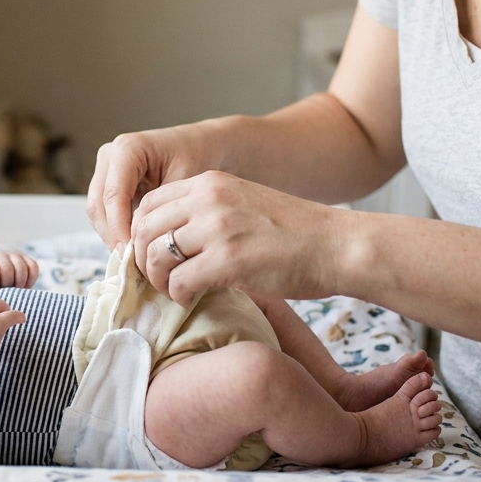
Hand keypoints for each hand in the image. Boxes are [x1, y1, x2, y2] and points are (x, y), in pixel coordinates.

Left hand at [0, 250, 39, 288]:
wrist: (0, 288)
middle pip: (8, 269)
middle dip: (8, 284)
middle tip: (6, 291)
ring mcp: (14, 256)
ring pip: (22, 268)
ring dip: (20, 283)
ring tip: (15, 290)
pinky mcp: (28, 260)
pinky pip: (33, 267)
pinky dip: (31, 279)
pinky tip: (24, 286)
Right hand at [87, 122, 224, 248]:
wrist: (205, 146)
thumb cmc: (199, 157)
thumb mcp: (185, 182)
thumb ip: (162, 211)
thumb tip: (143, 247)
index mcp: (127, 148)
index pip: (113, 194)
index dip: (118, 227)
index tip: (130, 254)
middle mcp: (111, 156)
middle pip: (98, 204)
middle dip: (112, 235)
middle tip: (129, 263)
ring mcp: (108, 170)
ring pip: (97, 211)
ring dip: (112, 236)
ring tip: (132, 260)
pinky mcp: (111, 183)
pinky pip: (106, 212)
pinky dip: (116, 231)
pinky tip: (134, 249)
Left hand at [130, 170, 343, 306]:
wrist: (339, 246)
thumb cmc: (296, 235)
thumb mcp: (244, 206)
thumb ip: (207, 216)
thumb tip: (168, 245)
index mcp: (210, 183)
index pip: (148, 203)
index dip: (140, 234)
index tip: (151, 256)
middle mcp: (208, 199)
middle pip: (144, 229)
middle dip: (142, 259)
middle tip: (157, 279)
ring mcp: (217, 227)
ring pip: (155, 255)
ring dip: (158, 280)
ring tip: (176, 290)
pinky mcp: (229, 259)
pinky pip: (179, 281)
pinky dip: (179, 295)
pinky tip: (192, 299)